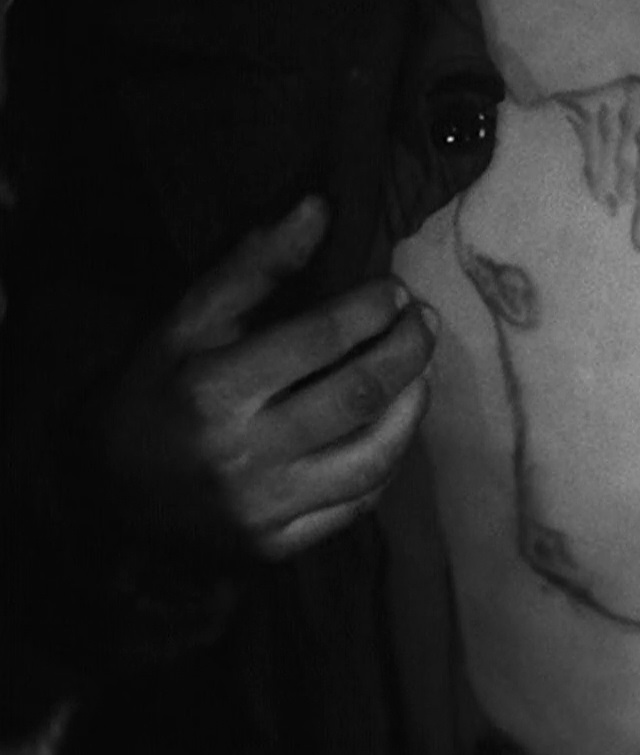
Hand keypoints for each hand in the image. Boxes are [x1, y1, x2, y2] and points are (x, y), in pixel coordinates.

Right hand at [99, 197, 436, 557]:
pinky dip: (388, 462)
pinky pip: (357, 503)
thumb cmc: (150, 394)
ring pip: (373, 457)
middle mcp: (245, 452)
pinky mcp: (279, 545)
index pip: (320, 339)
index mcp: (214, 389)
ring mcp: (266, 507)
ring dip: (413, 408)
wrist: (100, 495)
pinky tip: (393, 429)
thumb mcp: (183, 322)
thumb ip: (253, 267)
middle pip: (360, 395)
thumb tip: (319, 208)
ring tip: (421, 374)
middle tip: (423, 322)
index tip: (395, 292)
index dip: (371, 309)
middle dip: (408, 350)